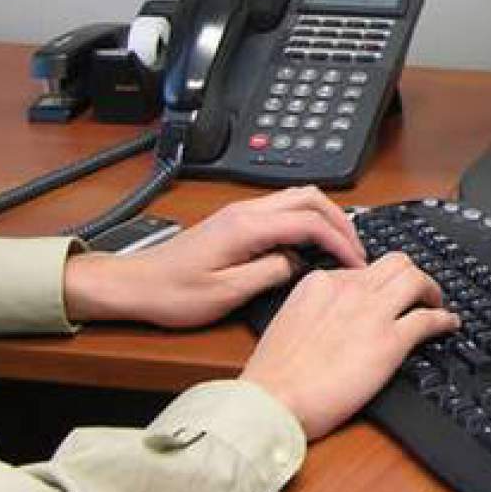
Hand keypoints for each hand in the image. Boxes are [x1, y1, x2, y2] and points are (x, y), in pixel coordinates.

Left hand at [62, 188, 366, 328]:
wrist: (134, 285)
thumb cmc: (172, 293)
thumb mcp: (226, 293)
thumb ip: (270, 273)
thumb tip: (299, 263)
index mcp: (246, 226)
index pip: (310, 222)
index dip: (340, 241)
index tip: (356, 263)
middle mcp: (246, 211)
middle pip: (310, 197)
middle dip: (341, 222)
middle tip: (356, 252)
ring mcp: (241, 212)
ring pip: (298, 198)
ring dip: (326, 218)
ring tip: (340, 247)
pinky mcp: (237, 221)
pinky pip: (284, 209)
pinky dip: (308, 221)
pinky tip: (312, 245)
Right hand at [239, 252, 457, 438]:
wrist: (271, 402)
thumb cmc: (272, 375)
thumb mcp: (288, 322)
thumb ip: (315, 309)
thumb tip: (336, 317)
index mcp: (320, 283)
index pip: (362, 269)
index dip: (378, 283)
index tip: (385, 294)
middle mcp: (349, 290)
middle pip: (396, 263)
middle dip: (411, 275)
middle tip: (419, 292)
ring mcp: (371, 313)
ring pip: (416, 280)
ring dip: (432, 290)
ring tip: (437, 303)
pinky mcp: (390, 341)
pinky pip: (430, 319)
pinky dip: (445, 319)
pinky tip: (449, 325)